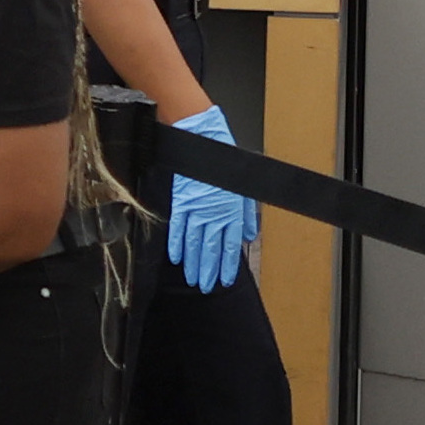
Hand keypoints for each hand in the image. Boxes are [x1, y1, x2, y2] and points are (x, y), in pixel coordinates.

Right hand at [166, 105, 258, 291]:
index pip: (230, 246)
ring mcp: (196, 209)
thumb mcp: (242, 187)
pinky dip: (176, 244)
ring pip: (195, 243)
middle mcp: (214, 214)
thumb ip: (245, 215)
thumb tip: (248, 235)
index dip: (227, 264)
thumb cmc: (224, 158)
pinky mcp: (180, 202)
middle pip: (211, 249)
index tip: (224, 280)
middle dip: (209, 270)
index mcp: (231, 211)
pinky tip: (175, 258)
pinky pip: (177, 228)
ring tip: (192, 279)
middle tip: (206, 287)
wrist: (201, 138)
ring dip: (194, 264)